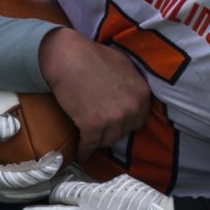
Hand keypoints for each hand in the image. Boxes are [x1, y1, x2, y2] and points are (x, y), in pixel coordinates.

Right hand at [0, 110, 67, 203]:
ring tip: (56, 174)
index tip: (61, 158)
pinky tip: (31, 174)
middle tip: (69, 171)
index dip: (45, 170)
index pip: (25, 179)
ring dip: (38, 186)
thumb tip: (14, 124)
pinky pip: (10, 191)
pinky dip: (25, 185)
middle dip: (49, 183)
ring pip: (20, 194)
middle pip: (28, 192)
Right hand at [38, 27, 150, 157]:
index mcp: (142, 93)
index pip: (139, 119)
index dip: (126, 122)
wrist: (67, 57)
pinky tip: (81, 153)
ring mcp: (113, 118)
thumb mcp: (123, 65)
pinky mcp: (93, 126)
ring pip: (107, 140)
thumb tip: (131, 95)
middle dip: (112, 132)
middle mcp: (132, 108)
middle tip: (100, 131)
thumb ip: (131, 84)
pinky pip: (90, 145)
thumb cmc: (92, 56)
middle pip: (123, 131)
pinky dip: (85, 150)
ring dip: (98, 141)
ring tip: (90, 141)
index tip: (116, 123)